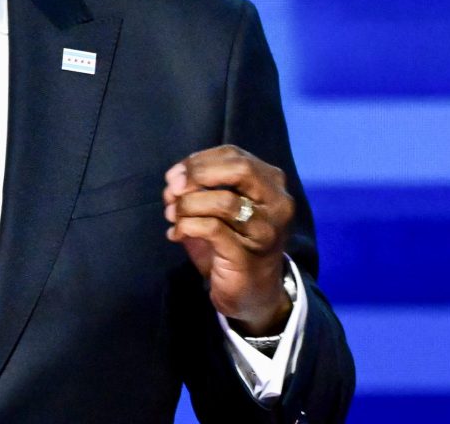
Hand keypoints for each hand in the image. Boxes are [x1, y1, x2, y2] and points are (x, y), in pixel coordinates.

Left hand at [163, 145, 293, 335]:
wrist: (253, 294)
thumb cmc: (232, 244)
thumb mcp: (219, 209)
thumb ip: (200, 187)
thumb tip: (173, 178)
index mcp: (271, 185)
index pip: (234, 155)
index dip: (199, 160)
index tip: (175, 174)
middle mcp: (277, 204)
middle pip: (240, 169)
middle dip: (198, 173)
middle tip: (173, 188)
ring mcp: (266, 231)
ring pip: (225, 200)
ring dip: (188, 204)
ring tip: (172, 215)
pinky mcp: (248, 256)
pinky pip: (213, 229)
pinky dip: (187, 226)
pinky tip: (176, 233)